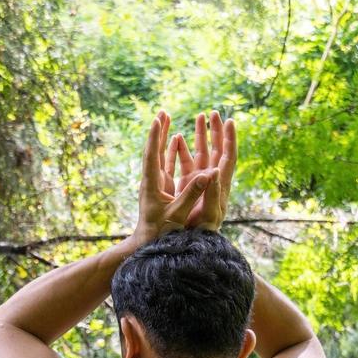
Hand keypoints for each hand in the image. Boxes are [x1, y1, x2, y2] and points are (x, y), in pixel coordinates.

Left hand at [132, 110, 218, 246]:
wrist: (148, 245)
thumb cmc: (161, 233)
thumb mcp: (178, 214)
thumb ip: (192, 194)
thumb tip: (208, 175)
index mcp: (152, 185)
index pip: (152, 156)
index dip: (155, 137)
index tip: (158, 119)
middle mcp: (151, 181)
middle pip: (153, 150)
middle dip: (158, 131)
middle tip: (163, 112)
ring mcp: (154, 184)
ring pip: (157, 156)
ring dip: (163, 137)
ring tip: (167, 118)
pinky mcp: (159, 189)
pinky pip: (164, 165)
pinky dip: (169, 151)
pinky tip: (176, 141)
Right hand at [166, 111, 236, 230]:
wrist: (190, 243)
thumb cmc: (202, 232)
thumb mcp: (210, 214)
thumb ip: (213, 193)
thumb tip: (216, 170)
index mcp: (221, 186)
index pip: (228, 157)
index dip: (230, 139)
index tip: (230, 121)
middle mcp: (212, 181)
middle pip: (217, 150)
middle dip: (216, 131)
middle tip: (214, 113)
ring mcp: (200, 182)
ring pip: (202, 153)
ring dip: (201, 136)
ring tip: (199, 117)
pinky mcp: (187, 185)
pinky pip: (186, 163)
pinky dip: (183, 149)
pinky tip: (178, 138)